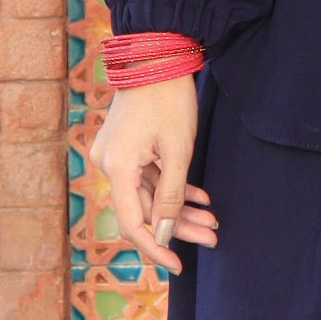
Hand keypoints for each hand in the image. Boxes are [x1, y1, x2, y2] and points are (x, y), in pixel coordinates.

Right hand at [88, 76, 217, 276]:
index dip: (155, 247)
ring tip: (212, 221)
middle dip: (178, 227)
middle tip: (212, 239)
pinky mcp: (126, 147)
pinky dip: (172, 188)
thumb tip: (167, 231)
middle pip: (144, 210)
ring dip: (180, 208)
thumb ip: (172, 195)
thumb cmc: (169, 99)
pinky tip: (200, 197)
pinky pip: (148, 177)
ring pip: (149, 195)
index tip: (177, 265)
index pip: (133, 223)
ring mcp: (115, 155)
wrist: (157, 55)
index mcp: (116, 166)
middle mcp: (108, 164)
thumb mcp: (178, 150)